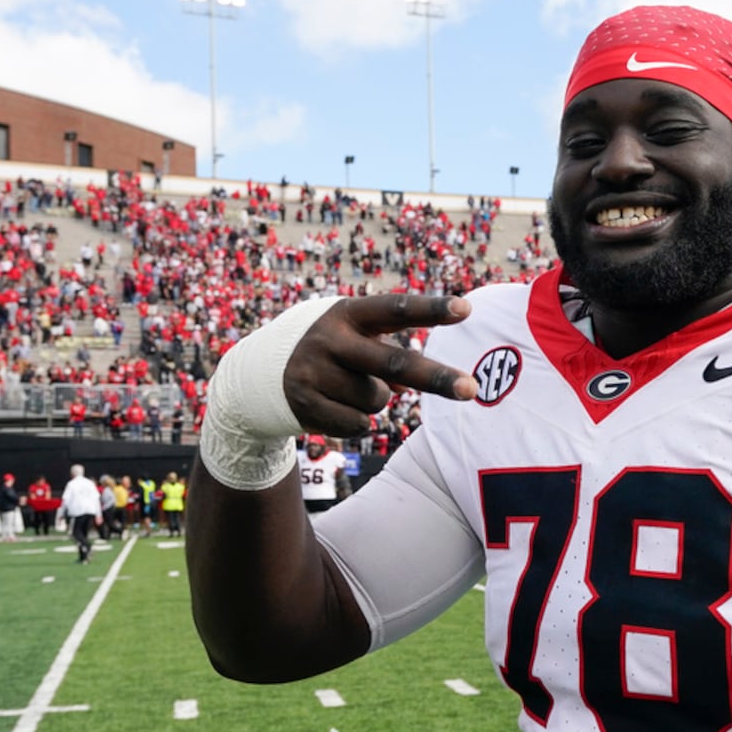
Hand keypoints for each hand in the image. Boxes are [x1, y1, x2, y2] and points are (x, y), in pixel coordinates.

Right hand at [282, 294, 475, 436]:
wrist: (259, 375)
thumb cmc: (329, 351)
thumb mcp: (355, 339)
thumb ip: (388, 353)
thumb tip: (409, 384)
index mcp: (349, 314)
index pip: (396, 309)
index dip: (431, 309)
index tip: (466, 308)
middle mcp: (330, 339)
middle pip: (395, 363)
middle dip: (436, 378)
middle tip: (472, 389)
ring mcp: (314, 371)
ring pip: (378, 401)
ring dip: (373, 400)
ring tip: (344, 387)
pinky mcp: (305, 403)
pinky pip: (358, 423)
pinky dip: (355, 421)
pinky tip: (331, 405)